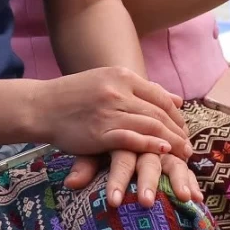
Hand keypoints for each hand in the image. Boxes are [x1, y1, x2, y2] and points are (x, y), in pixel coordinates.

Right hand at [35, 67, 189, 161]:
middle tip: (189, 147)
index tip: (184, 129)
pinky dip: (150, 145)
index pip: (160, 95)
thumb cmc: (73, 96)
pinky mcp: (100, 132)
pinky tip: (162, 152)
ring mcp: (109, 111)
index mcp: (121, 76)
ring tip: (182, 154)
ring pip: (150, 125)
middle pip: (158, 112)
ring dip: (170, 141)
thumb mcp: (107, 81)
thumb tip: (176, 99)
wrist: (40, 106)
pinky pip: (132, 139)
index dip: (176, 115)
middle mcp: (118, 91)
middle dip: (177, 131)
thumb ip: (140, 90)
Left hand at [65, 148, 201, 208]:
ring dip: (178, 180)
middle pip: (149, 159)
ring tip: (184, 199)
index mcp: (124, 135)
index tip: (114, 203)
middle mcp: (146, 140)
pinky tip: (196, 199)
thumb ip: (85, 165)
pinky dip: (190, 181)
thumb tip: (70, 184)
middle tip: (146, 203)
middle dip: (148, 182)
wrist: (126, 108)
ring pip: (172, 161)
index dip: (118, 179)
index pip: (122, 157)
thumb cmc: (103, 137)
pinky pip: (184, 167)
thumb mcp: (92, 150)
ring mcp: (163, 148)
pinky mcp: (175, 156)